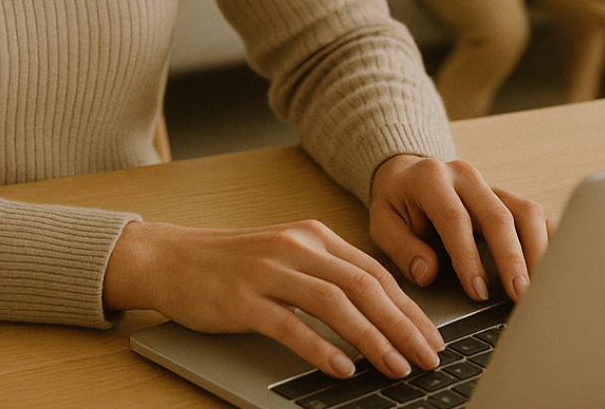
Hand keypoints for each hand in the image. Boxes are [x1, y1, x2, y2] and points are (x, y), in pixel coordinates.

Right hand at [103, 218, 446, 380]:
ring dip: (372, 339)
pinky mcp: (243, 298)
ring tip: (396, 367)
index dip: (408, 306)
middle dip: (402, 325)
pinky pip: (290, 324)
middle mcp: (296, 247)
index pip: (373, 271)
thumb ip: (328, 274)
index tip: (432, 337)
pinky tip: (341, 368)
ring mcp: (269, 271)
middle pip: (363, 285)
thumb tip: (380, 312)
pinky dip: (321, 348)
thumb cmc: (233, 264)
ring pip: (334, 303)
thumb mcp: (287, 257)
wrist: (172, 258)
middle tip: (428, 358)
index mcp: (313, 235)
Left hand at [369, 155, 550, 304]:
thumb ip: (401, 246)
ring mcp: (491, 185)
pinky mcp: (507, 197)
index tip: (477, 290)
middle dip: (512, 257)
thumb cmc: (397, 202)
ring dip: (537, 250)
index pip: (455, 217)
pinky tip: (555, 267)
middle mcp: (466, 177)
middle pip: (498, 213)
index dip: (468, 256)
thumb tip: (427, 272)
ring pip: (525, 211)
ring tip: (540, 288)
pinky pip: (535, 215)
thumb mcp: (382, 221)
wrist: (408, 174)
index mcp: (432, 179)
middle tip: (519, 295)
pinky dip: (549, 239)